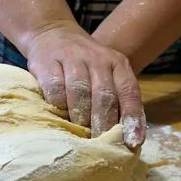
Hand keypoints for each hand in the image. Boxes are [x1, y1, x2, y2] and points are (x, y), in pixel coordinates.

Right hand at [23, 23, 145, 148]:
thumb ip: (116, 100)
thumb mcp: (106, 75)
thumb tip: (127, 140)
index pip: (129, 93)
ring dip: (81, 117)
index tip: (132, 143)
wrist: (52, 34)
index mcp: (118, 64)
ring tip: (80, 134)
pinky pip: (55, 88)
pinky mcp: (47, 62)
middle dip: (104, 124)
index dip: (132, 119)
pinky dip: (58, 105)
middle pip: (104, 96)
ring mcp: (72, 58)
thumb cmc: (84, 66)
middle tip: (101, 146)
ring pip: (80, 92)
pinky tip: (59, 114)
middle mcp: (98, 59)